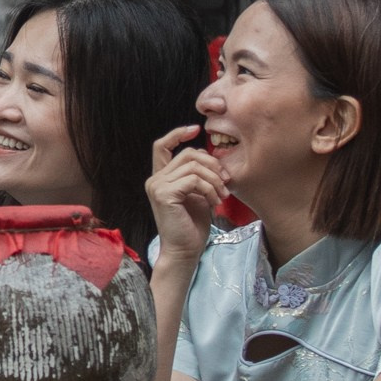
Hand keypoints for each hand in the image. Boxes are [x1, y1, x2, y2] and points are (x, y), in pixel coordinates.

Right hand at [149, 123, 226, 267]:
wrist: (185, 251)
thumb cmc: (192, 226)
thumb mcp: (198, 194)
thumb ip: (198, 175)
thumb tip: (209, 156)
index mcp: (161, 178)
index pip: (162, 145)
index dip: (178, 133)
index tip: (197, 129)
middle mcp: (155, 179)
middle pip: (188, 154)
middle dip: (212, 165)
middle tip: (225, 183)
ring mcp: (157, 186)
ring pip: (194, 166)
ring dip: (214, 180)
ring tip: (221, 196)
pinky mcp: (164, 194)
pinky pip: (194, 180)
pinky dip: (209, 189)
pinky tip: (213, 202)